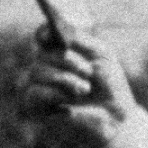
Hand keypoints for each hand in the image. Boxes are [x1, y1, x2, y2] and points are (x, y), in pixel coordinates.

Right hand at [35, 19, 140, 145]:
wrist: (116, 118)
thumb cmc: (111, 86)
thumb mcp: (101, 54)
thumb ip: (80, 39)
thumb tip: (54, 29)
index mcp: (63, 52)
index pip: (43, 37)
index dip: (43, 33)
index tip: (50, 34)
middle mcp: (50, 68)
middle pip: (41, 53)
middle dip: (66, 60)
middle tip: (88, 72)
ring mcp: (43, 88)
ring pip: (36, 71)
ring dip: (64, 78)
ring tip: (84, 90)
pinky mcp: (39, 108)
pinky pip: (32, 93)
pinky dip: (52, 93)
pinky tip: (67, 101)